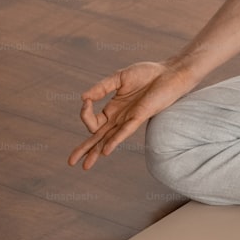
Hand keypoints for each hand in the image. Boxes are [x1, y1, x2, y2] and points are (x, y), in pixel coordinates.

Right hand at [68, 61, 196, 169]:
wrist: (169, 73)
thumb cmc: (147, 74)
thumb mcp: (119, 78)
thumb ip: (101, 88)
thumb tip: (83, 97)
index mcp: (113, 108)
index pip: (92, 120)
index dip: (84, 113)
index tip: (85, 101)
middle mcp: (119, 118)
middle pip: (98, 137)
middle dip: (84, 149)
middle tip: (70, 162)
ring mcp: (129, 119)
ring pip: (108, 139)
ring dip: (96, 152)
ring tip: (85, 166)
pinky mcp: (140, 117)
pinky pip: (124, 132)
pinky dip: (114, 140)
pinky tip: (105, 151)